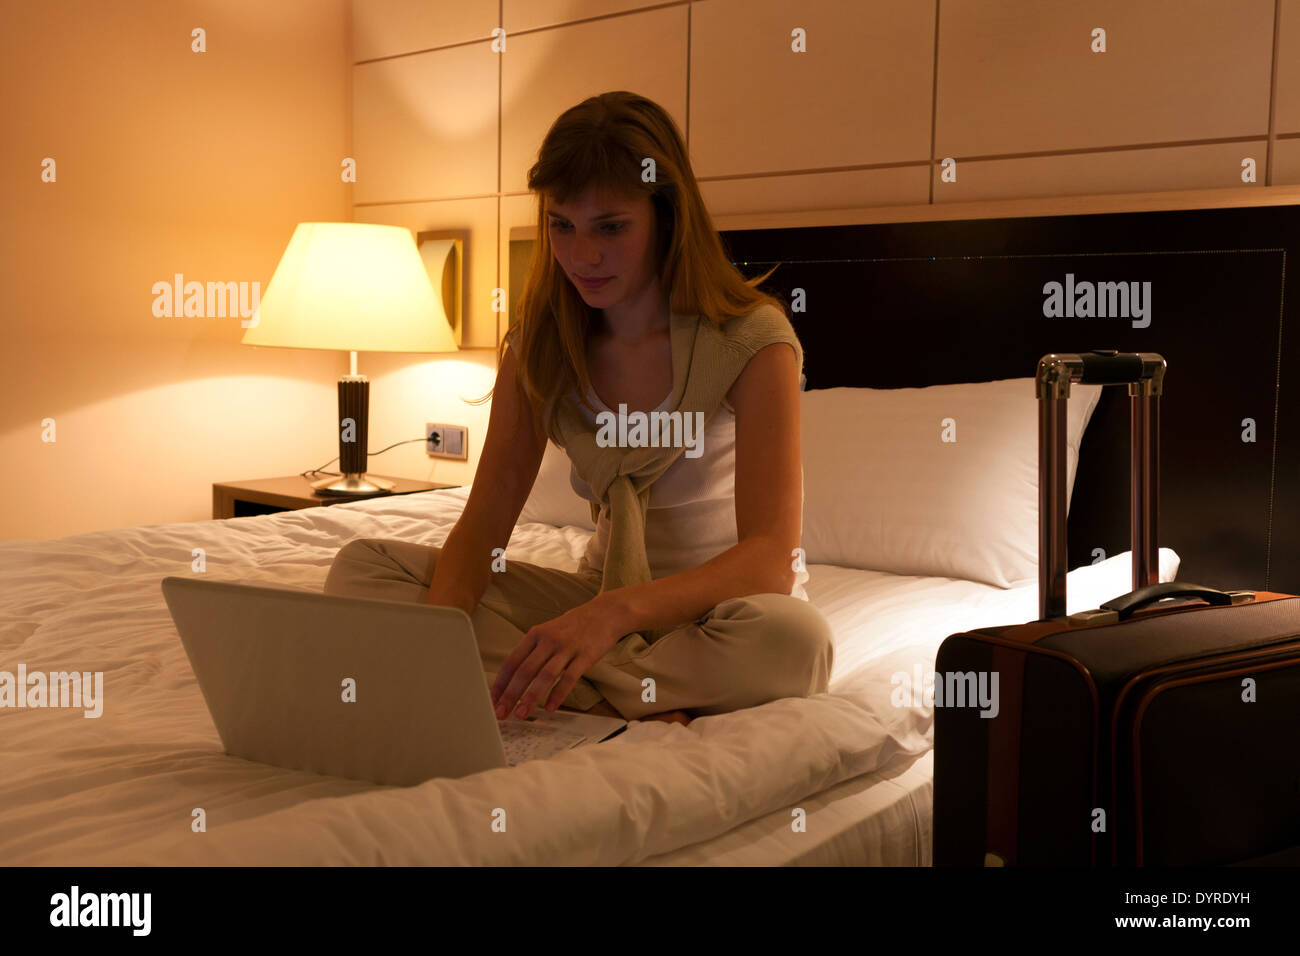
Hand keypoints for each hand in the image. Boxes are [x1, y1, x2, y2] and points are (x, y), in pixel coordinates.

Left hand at [490, 596, 627, 719]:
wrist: (606, 613)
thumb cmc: (575, 626)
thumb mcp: (548, 631)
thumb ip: (533, 651)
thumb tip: (514, 678)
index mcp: (535, 634)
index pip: (511, 661)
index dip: (500, 683)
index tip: (493, 700)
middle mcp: (548, 640)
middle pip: (524, 670)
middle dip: (510, 694)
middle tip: (501, 712)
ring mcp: (567, 648)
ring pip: (544, 676)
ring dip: (531, 698)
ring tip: (522, 714)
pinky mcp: (585, 656)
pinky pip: (569, 678)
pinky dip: (558, 695)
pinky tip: (551, 708)